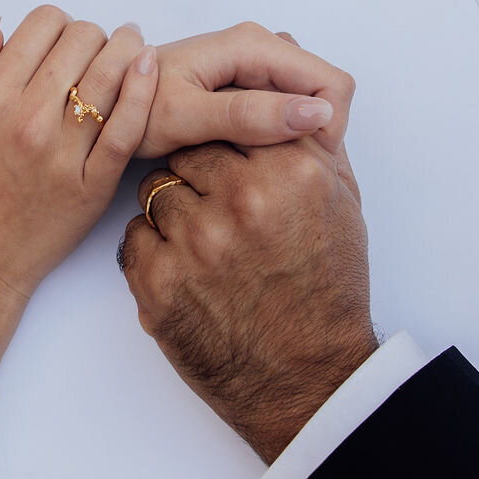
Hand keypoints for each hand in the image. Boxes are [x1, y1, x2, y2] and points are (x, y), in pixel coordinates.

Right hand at [0, 7, 157, 308]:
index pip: (44, 23)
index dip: (55, 22)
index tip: (58, 41)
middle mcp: (30, 121)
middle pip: (83, 40)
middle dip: (91, 34)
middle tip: (92, 49)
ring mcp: (67, 154)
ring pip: (112, 72)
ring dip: (126, 47)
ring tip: (129, 45)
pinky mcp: (96, 183)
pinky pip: (130, 125)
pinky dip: (144, 88)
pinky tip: (148, 66)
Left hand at [119, 138, 376, 462]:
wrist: (308, 379)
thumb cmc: (327, 292)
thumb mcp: (342, 204)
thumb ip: (312, 144)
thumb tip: (290, 98)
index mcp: (289, 170)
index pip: (232, 121)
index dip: (229, 145)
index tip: (233, 164)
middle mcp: (240, 198)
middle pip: (188, 153)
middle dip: (198, 175)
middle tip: (218, 209)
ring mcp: (195, 241)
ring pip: (155, 191)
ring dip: (174, 213)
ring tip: (205, 245)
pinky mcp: (159, 282)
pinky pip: (135, 237)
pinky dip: (154, 252)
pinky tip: (187, 272)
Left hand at [138, 24, 353, 157]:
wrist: (96, 105)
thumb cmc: (129, 109)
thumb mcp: (186, 118)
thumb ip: (248, 115)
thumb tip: (315, 113)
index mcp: (252, 46)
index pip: (331, 83)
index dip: (329, 127)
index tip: (303, 166)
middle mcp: (258, 49)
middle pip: (323, 93)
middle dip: (316, 134)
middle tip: (281, 175)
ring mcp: (251, 68)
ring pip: (305, 106)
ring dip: (298, 138)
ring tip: (263, 171)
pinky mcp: (242, 88)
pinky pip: (284, 112)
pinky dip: (280, 138)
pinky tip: (251, 163)